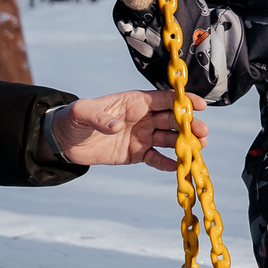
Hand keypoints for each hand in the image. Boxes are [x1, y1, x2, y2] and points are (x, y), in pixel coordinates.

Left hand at [48, 90, 211, 171]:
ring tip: (199, 149)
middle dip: (189, 124)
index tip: (200, 105)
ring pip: (169, 138)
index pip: (164, 99)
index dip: (182, 101)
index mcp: (134, 102)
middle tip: (203, 132)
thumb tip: (117, 127)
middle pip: (172, 119)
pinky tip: (178, 168)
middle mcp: (142, 117)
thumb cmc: (73, 119)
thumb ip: (99, 117)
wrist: (64, 141)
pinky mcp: (136, 154)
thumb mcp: (82, 113)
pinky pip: (156, 158)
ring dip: (184, 143)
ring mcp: (141, 136)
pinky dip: (167, 163)